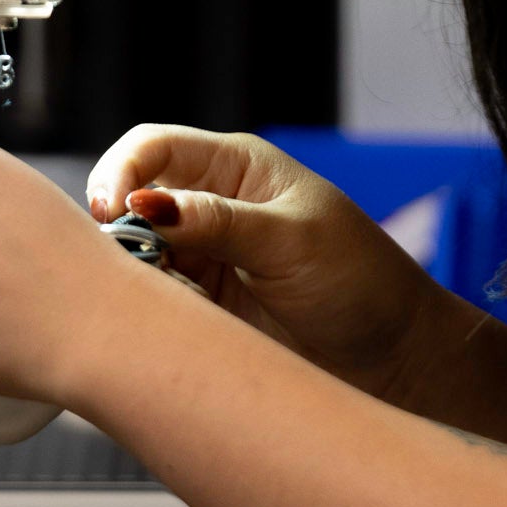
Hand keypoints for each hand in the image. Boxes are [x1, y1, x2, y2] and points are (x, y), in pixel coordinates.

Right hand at [85, 122, 448, 398]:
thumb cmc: (360, 283)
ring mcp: (202, 256)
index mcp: (236, 169)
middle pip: (130, 199)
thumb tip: (144, 204)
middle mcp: (210, 206)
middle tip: (119, 261)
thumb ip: (217, 222)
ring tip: (148, 295)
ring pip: (134, 252)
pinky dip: (145, 306)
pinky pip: (151, 296)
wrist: (393, 358)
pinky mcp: (200, 304)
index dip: (121, 172)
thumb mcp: (290, 242)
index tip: (113, 211)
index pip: (153, 148)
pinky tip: (161, 318)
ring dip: (130, 271)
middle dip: (114, 226)